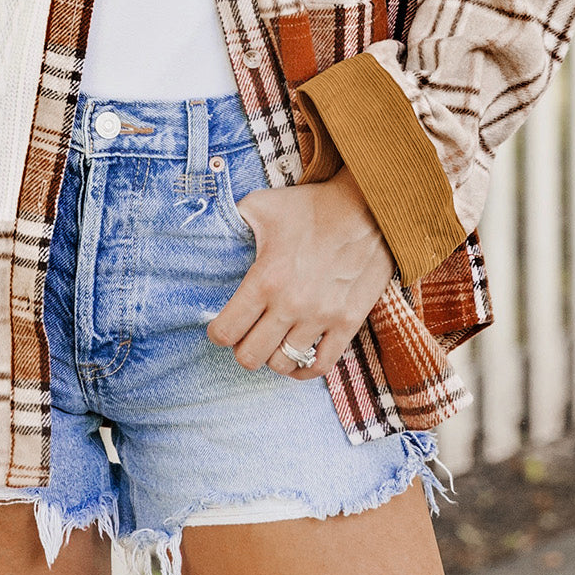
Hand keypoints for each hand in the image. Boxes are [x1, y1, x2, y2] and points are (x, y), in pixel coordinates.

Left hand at [207, 166, 395, 378]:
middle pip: (250, 357)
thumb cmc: (310, 207)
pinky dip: (303, 368)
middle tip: (245, 335)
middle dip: (241, 348)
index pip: (226, 331)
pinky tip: (295, 357)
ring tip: (270, 341)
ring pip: (283, 363)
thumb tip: (208, 229)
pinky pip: (321, 365)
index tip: (220, 326)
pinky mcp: (347, 322)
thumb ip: (232, 221)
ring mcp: (321, 317)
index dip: (217, 333)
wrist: (366, 208)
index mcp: (265, 279)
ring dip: (271, 356)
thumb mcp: (261, 205)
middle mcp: (291, 304)